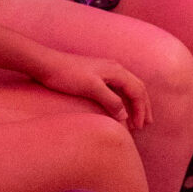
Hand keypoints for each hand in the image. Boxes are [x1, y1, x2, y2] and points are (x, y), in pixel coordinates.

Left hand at [28, 50, 149, 128]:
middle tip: (146, 124)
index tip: (139, 127)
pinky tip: (120, 108)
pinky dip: (124, 100)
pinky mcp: (97, 75)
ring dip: (135, 103)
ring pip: (129, 88)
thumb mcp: (91, 88)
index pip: (137, 91)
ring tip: (137, 119)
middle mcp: (115, 69)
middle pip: (137, 88)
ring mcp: (107, 71)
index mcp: (117, 71)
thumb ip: (111, 101)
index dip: (141, 110)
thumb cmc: (67, 75)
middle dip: (143, 107)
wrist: (46, 64)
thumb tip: (125, 116)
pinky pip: (118, 88)